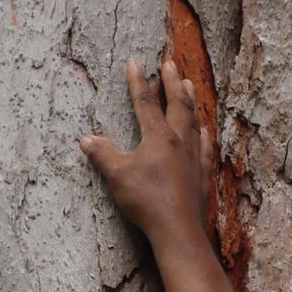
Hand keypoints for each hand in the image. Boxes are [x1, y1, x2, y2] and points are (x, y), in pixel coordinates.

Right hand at [79, 57, 213, 246]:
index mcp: (158, 137)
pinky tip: (205, 132)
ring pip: (194, 121)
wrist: (177, 229)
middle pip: (177, 104)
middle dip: (172, 82)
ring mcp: (194, 157)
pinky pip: (205, 148)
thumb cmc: (147, 200)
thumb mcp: (118, 176)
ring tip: (190, 86)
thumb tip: (86, 140)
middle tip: (170, 63)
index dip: (138, 82)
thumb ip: (103, 155)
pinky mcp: (202, 175)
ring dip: (190, 101)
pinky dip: (203, 136)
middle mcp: (179, 141)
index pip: (145, 103)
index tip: (135, 62)